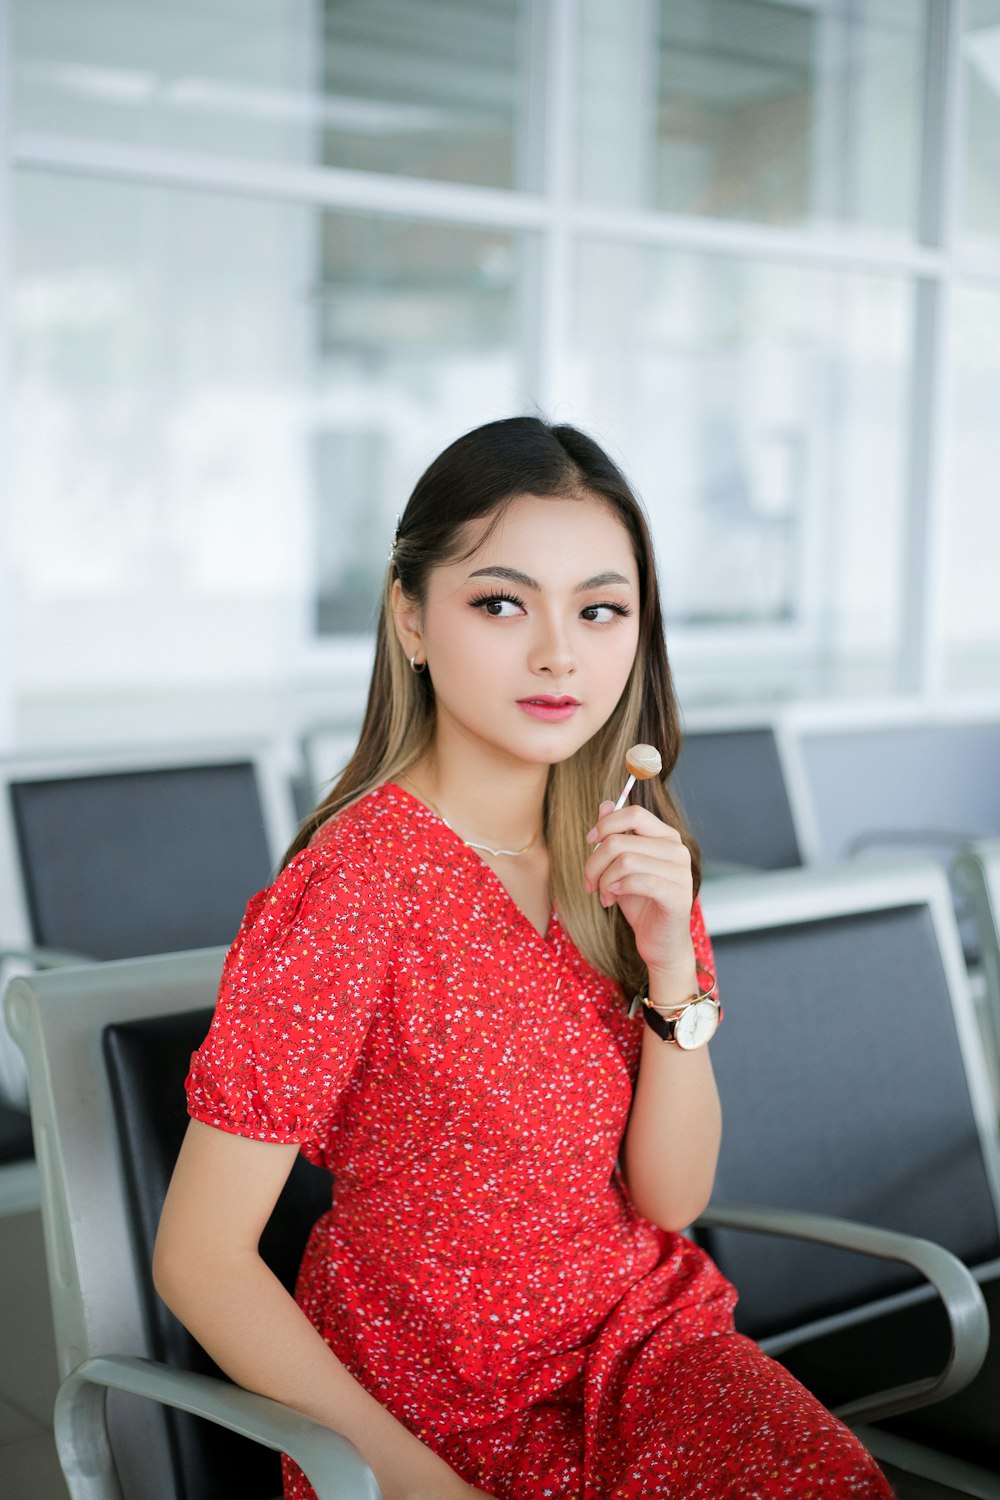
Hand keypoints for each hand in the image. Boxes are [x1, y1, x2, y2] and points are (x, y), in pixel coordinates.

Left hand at [584, 801, 695, 991]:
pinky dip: (616, 889)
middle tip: (589, 882)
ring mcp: (681, 872)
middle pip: (620, 839)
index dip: (605, 825)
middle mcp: (677, 850)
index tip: (589, 842)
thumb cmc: (641, 904)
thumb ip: (616, 835)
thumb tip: (605, 804)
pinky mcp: (677, 895)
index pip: (634, 813)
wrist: (660, 944)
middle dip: (594, 861)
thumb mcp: (622, 867)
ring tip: (603, 894)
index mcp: (666, 837)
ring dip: (603, 879)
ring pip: (624, 860)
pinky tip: (613, 899)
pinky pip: (637, 881)